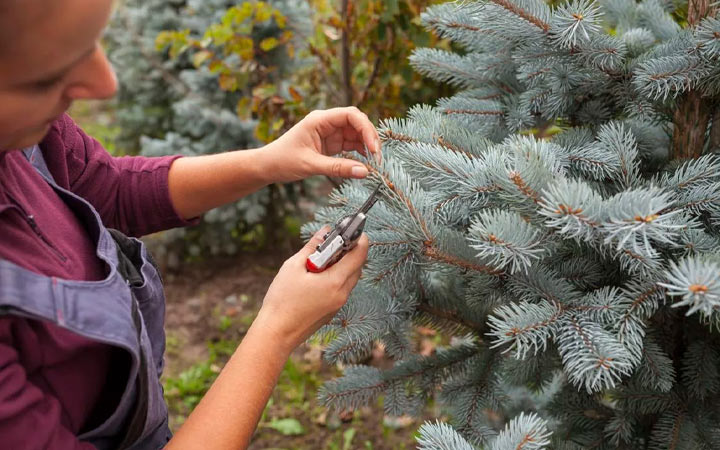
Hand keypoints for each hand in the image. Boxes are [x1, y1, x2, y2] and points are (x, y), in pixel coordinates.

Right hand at [253, 226, 369, 352]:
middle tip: (335, 241)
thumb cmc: (282, 299)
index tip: (354, 229)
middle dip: (350, 251)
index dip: (360, 239)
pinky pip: (342, 288)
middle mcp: (342, 293)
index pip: (359, 255)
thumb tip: (325, 231)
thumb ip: (312, 247)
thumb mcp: (293, 267)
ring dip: (343, 264)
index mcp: (335, 281)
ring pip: (350, 278)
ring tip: (323, 258)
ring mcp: (339, 304)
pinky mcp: (333, 310)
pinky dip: (337, 277)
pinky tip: (319, 275)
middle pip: (357, 266)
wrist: (277, 333)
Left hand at [262, 107, 381, 182]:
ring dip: (366, 146)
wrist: (267, 166)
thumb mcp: (311, 165)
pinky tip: (365, 163)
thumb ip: (338, 168)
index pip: (350, 115)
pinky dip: (360, 153)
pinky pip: (351, 145)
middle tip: (377, 158)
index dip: (366, 129)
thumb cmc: (283, 161)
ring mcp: (330, 133)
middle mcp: (326, 123)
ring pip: (356, 134)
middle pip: (357, 123)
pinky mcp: (331, 144)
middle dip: (369, 137)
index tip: (373, 148)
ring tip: (374, 163)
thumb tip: (365, 172)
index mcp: (319, 120)